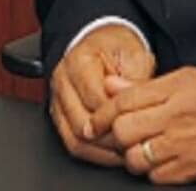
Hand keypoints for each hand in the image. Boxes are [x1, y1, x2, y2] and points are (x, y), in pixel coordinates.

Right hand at [49, 24, 155, 167]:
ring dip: (102, 150)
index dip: (117, 115)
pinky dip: (94, 153)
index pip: (95, 98)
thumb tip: (137, 106)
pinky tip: (112, 151)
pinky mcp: (60, 117)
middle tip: (132, 142)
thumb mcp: (135, 55)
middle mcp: (62, 82)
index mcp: (79, 61)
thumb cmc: (118, 48)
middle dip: (110, 137)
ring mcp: (58, 101)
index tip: (136, 123)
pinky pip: (73, 144)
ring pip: (74, 140)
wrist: (103, 42)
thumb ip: (136, 80)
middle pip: (81, 124)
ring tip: (125, 149)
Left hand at [86, 65, 195, 182]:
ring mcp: (186, 147)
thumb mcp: (190, 78)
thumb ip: (149, 84)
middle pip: (125, 131)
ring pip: (136, 159)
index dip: (104, 111)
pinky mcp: (192, 171)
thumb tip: (112, 86)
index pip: (127, 100)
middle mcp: (181, 116)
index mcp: (180, 88)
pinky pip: (155, 177)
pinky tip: (159, 159)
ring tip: (140, 146)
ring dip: (132, 155)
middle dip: (116, 135)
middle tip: (119, 134)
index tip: (95, 120)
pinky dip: (152, 171)